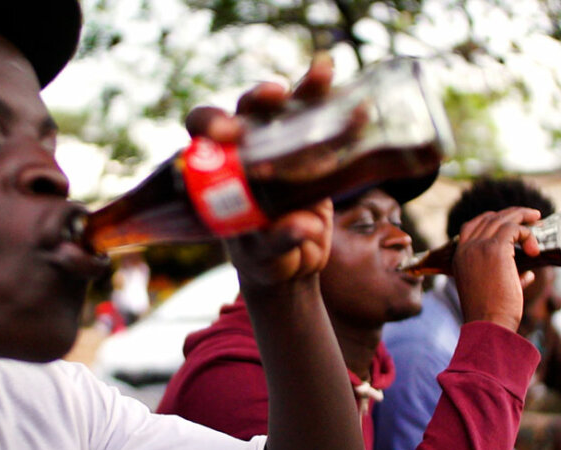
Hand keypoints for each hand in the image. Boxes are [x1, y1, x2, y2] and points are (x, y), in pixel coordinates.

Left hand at [185, 53, 337, 290]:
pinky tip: (356, 99)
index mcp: (221, 168)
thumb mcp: (266, 255)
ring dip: (306, 90)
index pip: (204, 131)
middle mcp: (249, 149)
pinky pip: (324, 125)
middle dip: (260, 98)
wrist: (294, 264)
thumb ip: (279, 239)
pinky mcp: (314, 153)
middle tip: (275, 96)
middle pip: (248, 110)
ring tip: (323, 73)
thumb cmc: (264, 259)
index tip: (225, 133)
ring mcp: (283, 147)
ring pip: (289, 109)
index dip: (211, 123)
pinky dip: (338, 109)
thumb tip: (306, 225)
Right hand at [454, 206, 541, 331]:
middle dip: (512, 214)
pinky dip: (527, 234)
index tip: (511, 221)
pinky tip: (534, 249)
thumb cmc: (491, 315)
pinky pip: (514, 229)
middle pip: (489, 218)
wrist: (487, 324)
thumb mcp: (492, 291)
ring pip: (503, 219)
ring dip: (523, 216)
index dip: (491, 218)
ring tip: (538, 220)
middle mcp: (466, 248)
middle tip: (532, 216)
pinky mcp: (495, 250)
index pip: (471, 225)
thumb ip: (508, 278)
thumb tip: (528, 274)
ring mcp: (479, 247)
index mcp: (460, 257)